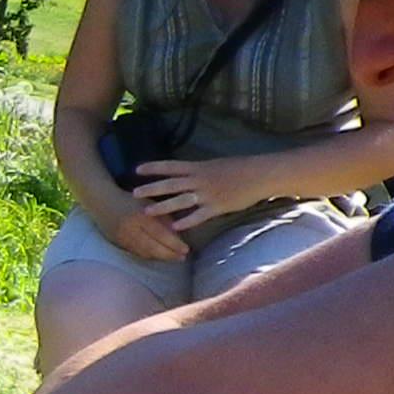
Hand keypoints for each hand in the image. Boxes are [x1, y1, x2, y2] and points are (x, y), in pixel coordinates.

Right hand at [92, 189, 191, 263]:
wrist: (102, 202)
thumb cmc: (130, 200)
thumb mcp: (149, 204)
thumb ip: (162, 218)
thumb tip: (177, 235)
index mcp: (140, 216)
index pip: (160, 234)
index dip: (174, 244)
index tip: (186, 249)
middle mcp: (130, 229)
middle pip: (153, 247)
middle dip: (169, 254)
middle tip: (183, 257)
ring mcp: (122, 238)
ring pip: (145, 252)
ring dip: (161, 257)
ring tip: (174, 258)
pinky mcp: (118, 243)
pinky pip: (137, 253)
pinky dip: (150, 256)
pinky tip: (159, 256)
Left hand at [129, 154, 264, 236]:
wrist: (260, 175)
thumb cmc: (240, 168)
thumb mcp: (216, 165)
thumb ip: (200, 172)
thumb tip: (187, 174)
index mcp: (199, 167)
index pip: (171, 166)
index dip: (154, 168)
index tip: (136, 169)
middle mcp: (200, 180)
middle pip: (171, 184)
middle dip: (151, 189)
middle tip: (133, 193)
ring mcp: (208, 194)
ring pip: (181, 200)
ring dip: (162, 207)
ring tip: (146, 212)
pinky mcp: (217, 207)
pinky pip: (199, 215)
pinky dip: (187, 221)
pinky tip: (175, 227)